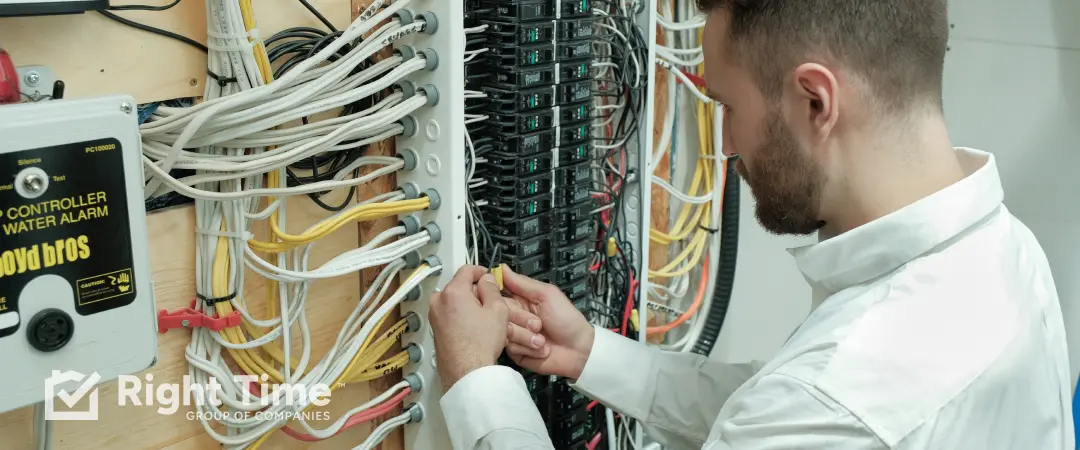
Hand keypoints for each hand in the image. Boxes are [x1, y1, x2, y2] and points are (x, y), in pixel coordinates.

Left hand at [429, 265, 509, 391]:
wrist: (467, 372)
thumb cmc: (480, 345)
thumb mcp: (497, 310)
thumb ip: (491, 289)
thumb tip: (486, 280)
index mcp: (453, 292)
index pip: (466, 269)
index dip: (481, 271)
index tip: (487, 276)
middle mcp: (438, 302)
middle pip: (459, 286)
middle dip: (474, 290)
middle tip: (490, 301)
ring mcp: (435, 316)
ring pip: (454, 301)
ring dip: (467, 304)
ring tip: (483, 318)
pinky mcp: (435, 329)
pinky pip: (449, 315)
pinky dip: (460, 316)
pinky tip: (474, 329)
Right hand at [501, 264, 593, 378]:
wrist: (577, 349)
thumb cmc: (566, 319)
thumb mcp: (547, 295)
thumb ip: (522, 283)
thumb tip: (502, 268)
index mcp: (521, 300)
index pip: (498, 293)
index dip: (496, 296)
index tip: (503, 298)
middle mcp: (515, 316)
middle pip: (499, 313)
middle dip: (521, 319)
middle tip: (538, 324)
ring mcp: (515, 334)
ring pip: (504, 332)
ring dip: (526, 336)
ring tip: (542, 339)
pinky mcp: (516, 352)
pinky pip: (511, 348)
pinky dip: (528, 348)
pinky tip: (541, 349)